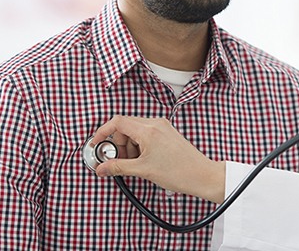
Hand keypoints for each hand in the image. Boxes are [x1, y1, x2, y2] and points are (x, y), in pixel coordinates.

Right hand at [90, 116, 225, 203]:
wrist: (201, 175)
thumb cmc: (179, 172)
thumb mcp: (143, 170)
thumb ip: (118, 167)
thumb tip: (102, 168)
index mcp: (149, 130)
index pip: (117, 122)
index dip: (103, 132)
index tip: (97, 144)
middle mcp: (156, 124)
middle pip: (125, 126)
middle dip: (118, 144)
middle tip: (117, 161)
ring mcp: (163, 127)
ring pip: (135, 130)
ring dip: (129, 146)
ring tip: (133, 164)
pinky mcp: (167, 133)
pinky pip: (146, 134)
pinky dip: (139, 146)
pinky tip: (142, 160)